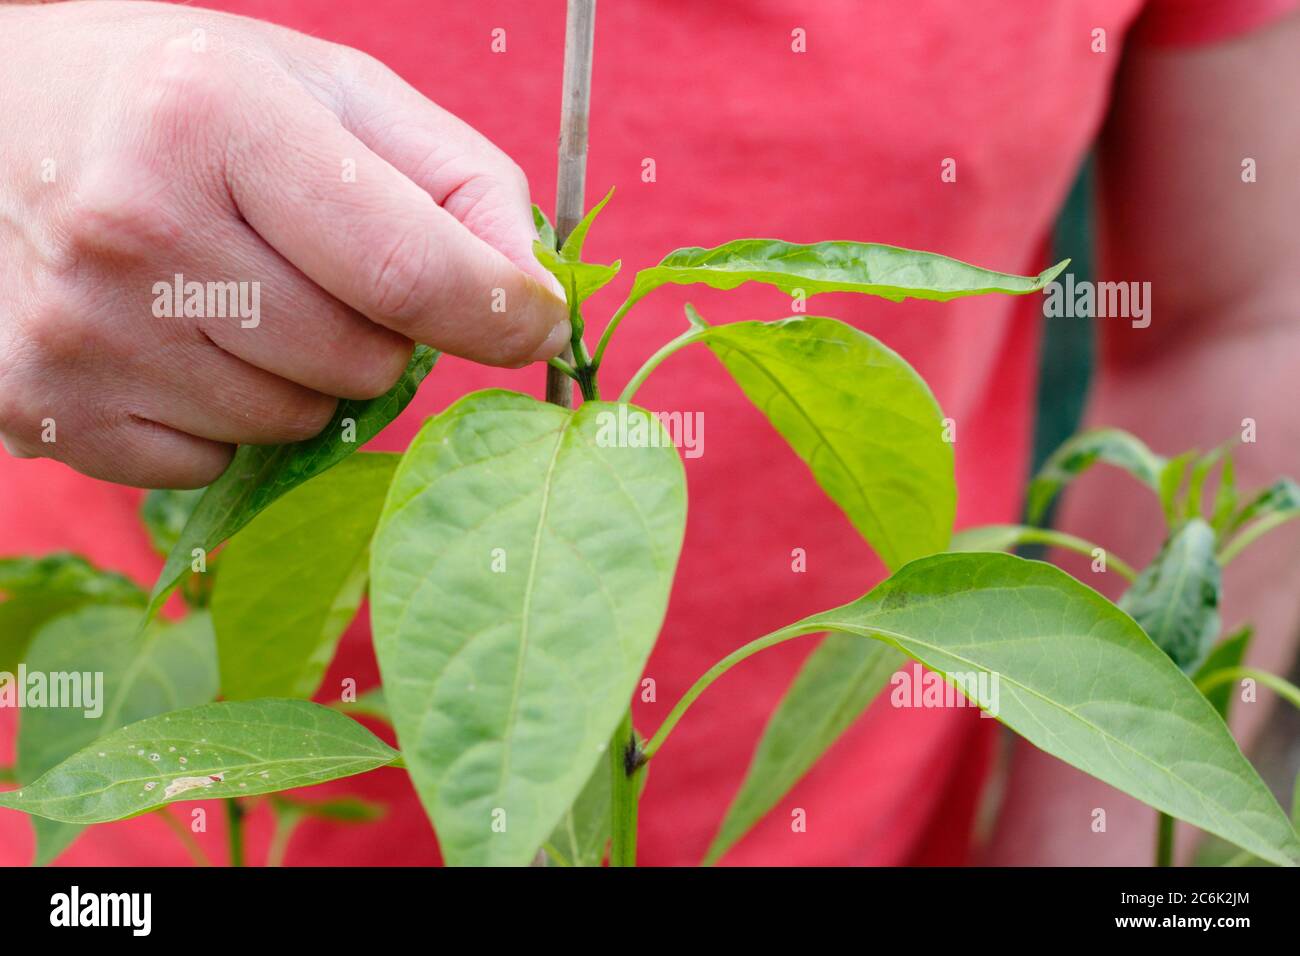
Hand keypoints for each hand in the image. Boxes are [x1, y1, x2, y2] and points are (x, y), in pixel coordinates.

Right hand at [0, 0, 568, 486]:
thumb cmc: (187, 100)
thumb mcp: (331, 90)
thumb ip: (458, 180)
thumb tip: (538, 297)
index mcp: (210, 117)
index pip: (409, 271)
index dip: (501, 312)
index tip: (539, 322)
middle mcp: (133, 227)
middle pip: (360, 360)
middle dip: (381, 329)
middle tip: (319, 265)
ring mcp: (79, 331)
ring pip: (296, 423)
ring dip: (306, 374)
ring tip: (237, 290)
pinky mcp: (45, 408)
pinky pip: (218, 465)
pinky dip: (227, 417)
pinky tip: (179, 337)